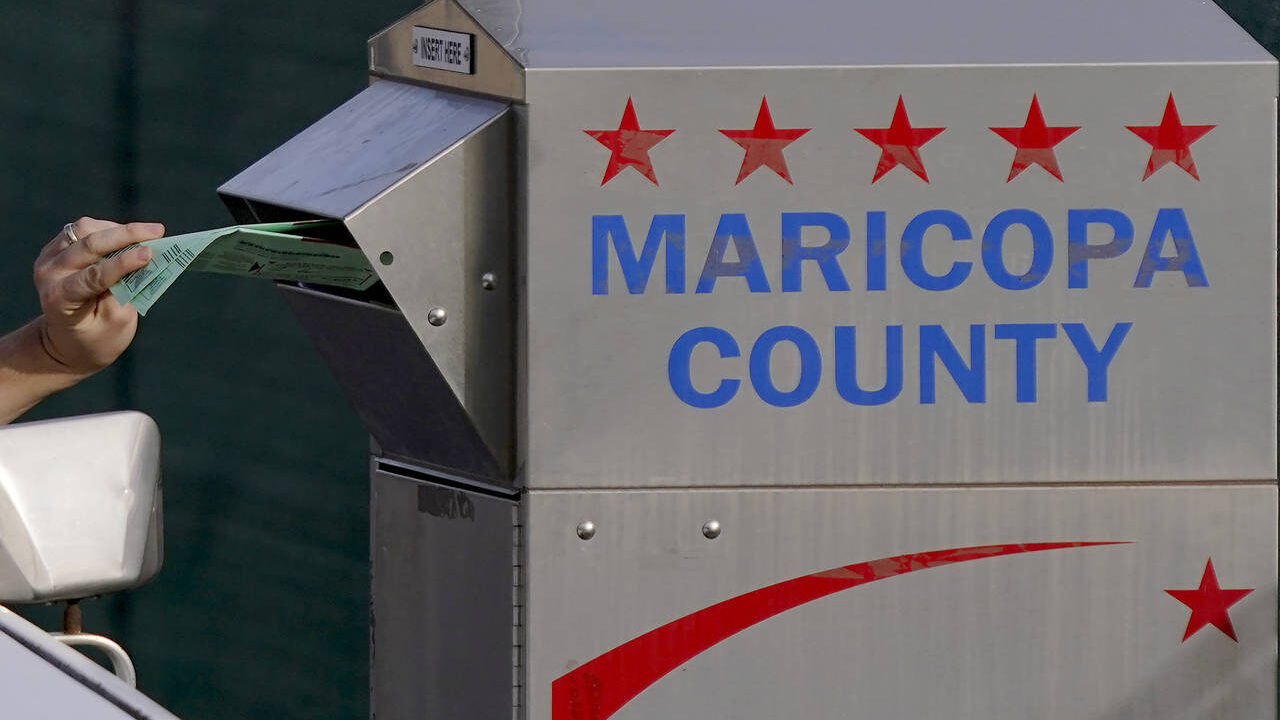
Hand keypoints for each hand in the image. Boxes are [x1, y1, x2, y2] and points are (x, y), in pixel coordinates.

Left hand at [31, 217, 162, 376]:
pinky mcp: (54, 249)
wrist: (66, 339)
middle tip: (158, 231)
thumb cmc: (96, 337)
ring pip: (84, 230)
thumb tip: (142, 259)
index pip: (93, 275)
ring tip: (144, 235)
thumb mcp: (117, 324)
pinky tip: (126, 237)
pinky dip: (107, 230)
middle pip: (88, 244)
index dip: (123, 262)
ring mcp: (48, 259)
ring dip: (116, 229)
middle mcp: (49, 274)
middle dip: (126, 235)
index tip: (150, 253)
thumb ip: (128, 292)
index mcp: (60, 299)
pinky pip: (82, 229)